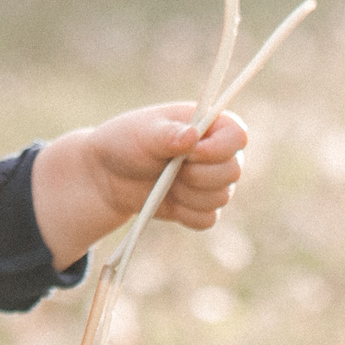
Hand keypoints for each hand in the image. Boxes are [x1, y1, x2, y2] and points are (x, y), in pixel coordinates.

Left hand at [30, 102, 248, 270]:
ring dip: (189, 194)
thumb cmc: (125, 142)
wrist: (106, 176)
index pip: (238, 136)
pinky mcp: (200, 207)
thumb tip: (192, 136)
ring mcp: (211, 182)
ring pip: (221, 198)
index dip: (220, 149)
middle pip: (233, 171)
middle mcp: (217, 153)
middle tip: (169, 168)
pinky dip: (186, 214)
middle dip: (198, 175)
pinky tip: (167, 200)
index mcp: (210, 124)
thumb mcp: (142, 133)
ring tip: (163, 182)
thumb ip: (167, 135)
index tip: (191, 153)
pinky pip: (208, 219)